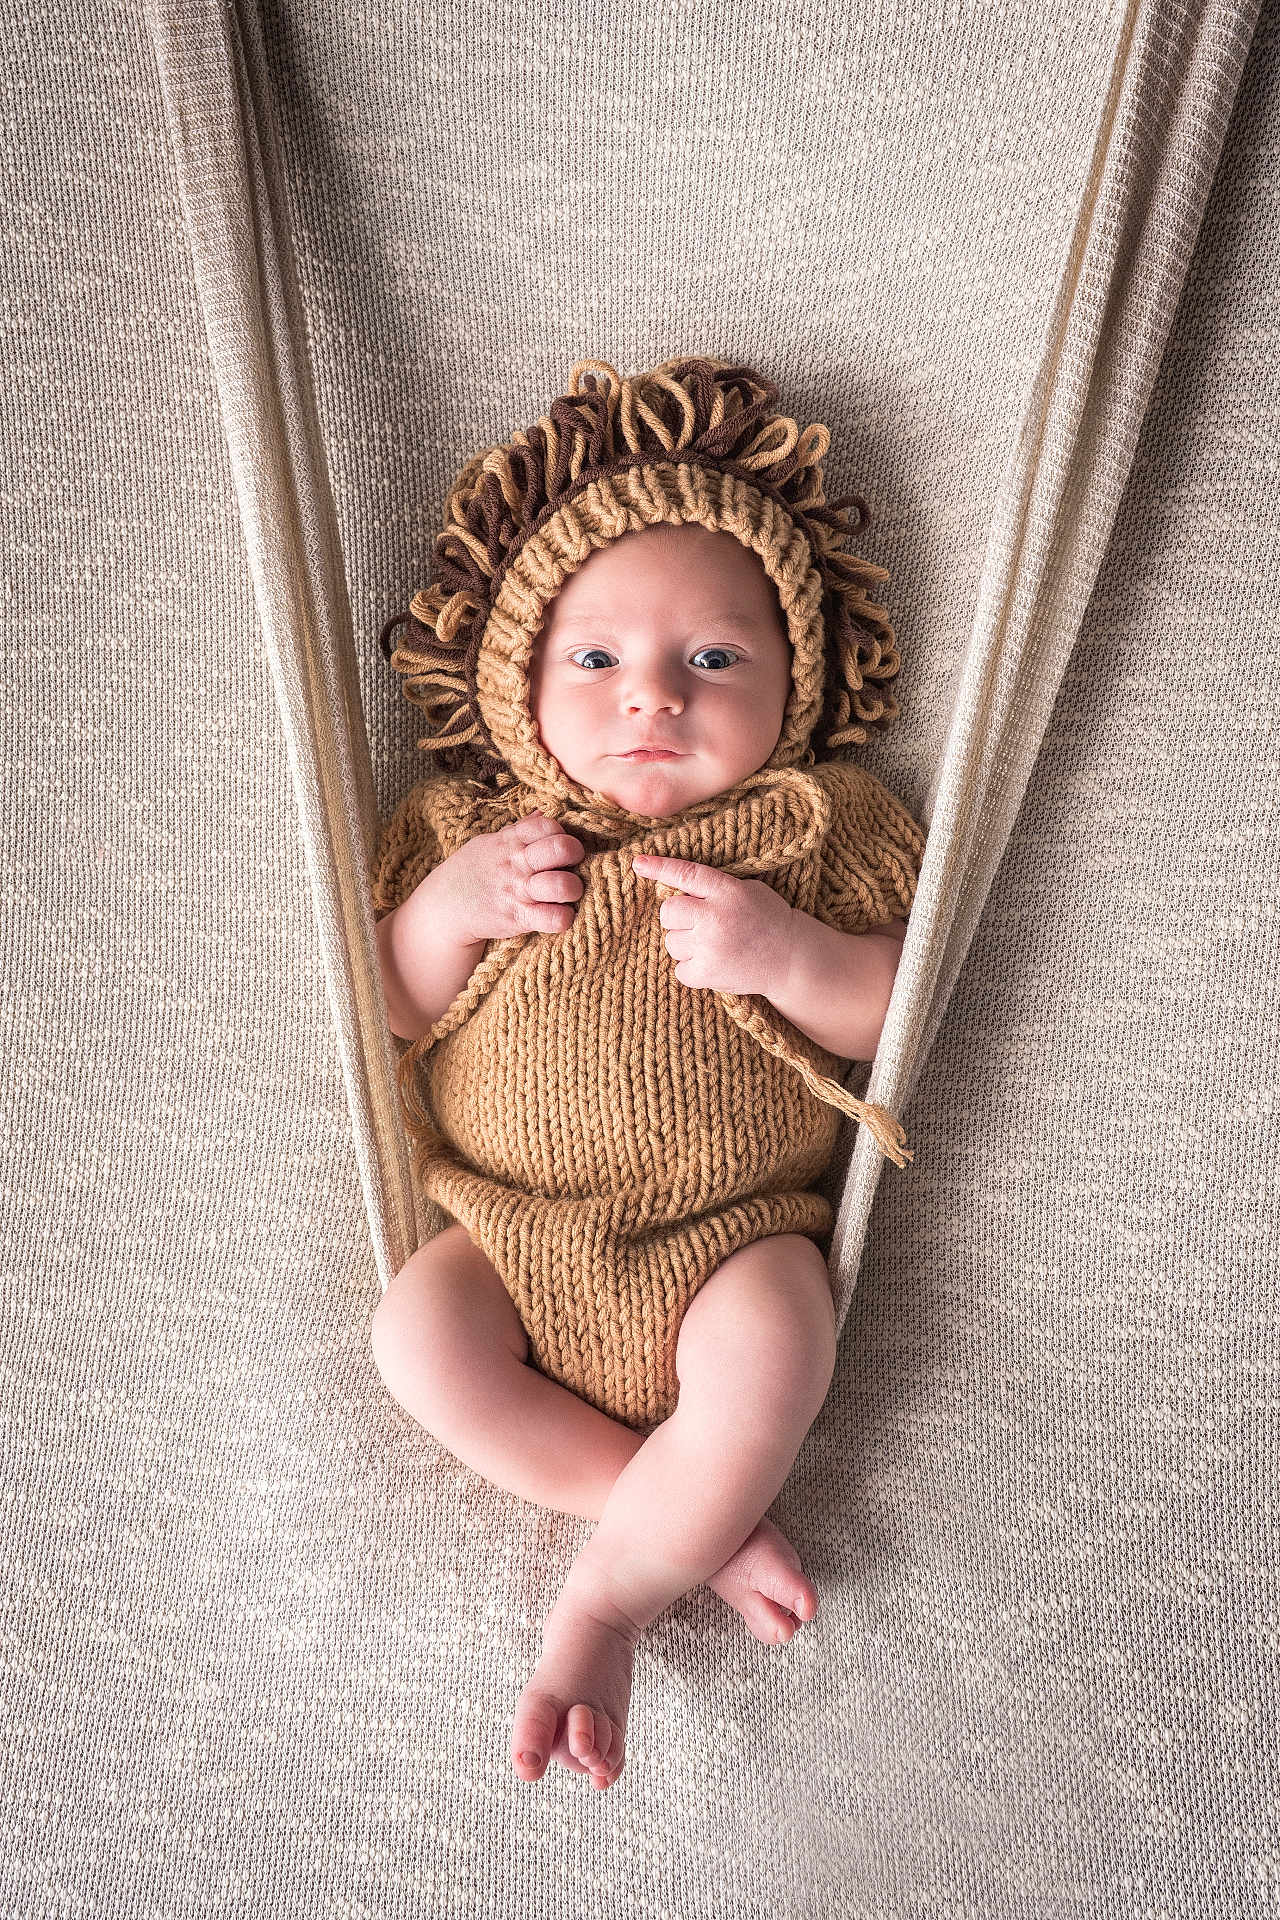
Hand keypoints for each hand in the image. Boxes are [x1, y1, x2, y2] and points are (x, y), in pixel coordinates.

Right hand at [435, 810, 585, 944]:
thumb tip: (543, 811)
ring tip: (568, 892)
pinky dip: (564, 918)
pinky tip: (560, 914)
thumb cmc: (472, 872)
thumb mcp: (489, 843)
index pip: (548, 824)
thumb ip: (519, 829)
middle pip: (561, 848)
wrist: (444, 907)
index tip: (559, 844)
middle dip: (576, 854)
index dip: (561, 832)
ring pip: (562, 885)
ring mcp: (518, 891)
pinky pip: (553, 918)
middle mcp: (517, 863)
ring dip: (574, 888)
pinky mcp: (519, 918)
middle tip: (572, 865)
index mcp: (510, 841)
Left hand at [630, 852, 796, 999]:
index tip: (638, 863)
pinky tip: (712, 963)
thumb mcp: (748, 890)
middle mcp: (715, 917)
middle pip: (668, 911)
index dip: (659, 867)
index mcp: (727, 891)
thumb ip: (714, 887)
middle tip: (700, 923)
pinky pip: (679, 968)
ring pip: (671, 941)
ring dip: (685, 944)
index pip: (686, 874)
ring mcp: (709, 946)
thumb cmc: (767, 919)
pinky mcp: (707, 973)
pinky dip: (692, 968)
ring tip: (713, 945)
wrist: (791, 958)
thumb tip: (671, 886)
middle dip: (678, 917)